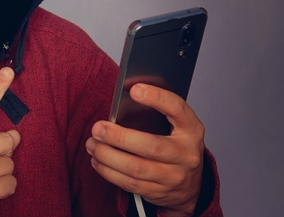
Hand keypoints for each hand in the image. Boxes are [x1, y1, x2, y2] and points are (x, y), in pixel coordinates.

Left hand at [85, 84, 204, 216]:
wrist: (190, 184)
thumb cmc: (176, 144)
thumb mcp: (176, 125)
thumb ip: (156, 113)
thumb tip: (122, 100)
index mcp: (191, 129)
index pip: (177, 109)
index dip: (157, 98)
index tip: (133, 90)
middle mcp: (186, 154)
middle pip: (151, 146)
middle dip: (119, 137)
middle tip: (98, 128)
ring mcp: (173, 176)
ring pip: (136, 168)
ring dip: (108, 156)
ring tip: (92, 144)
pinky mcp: (158, 192)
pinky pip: (129, 183)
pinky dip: (108, 171)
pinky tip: (97, 160)